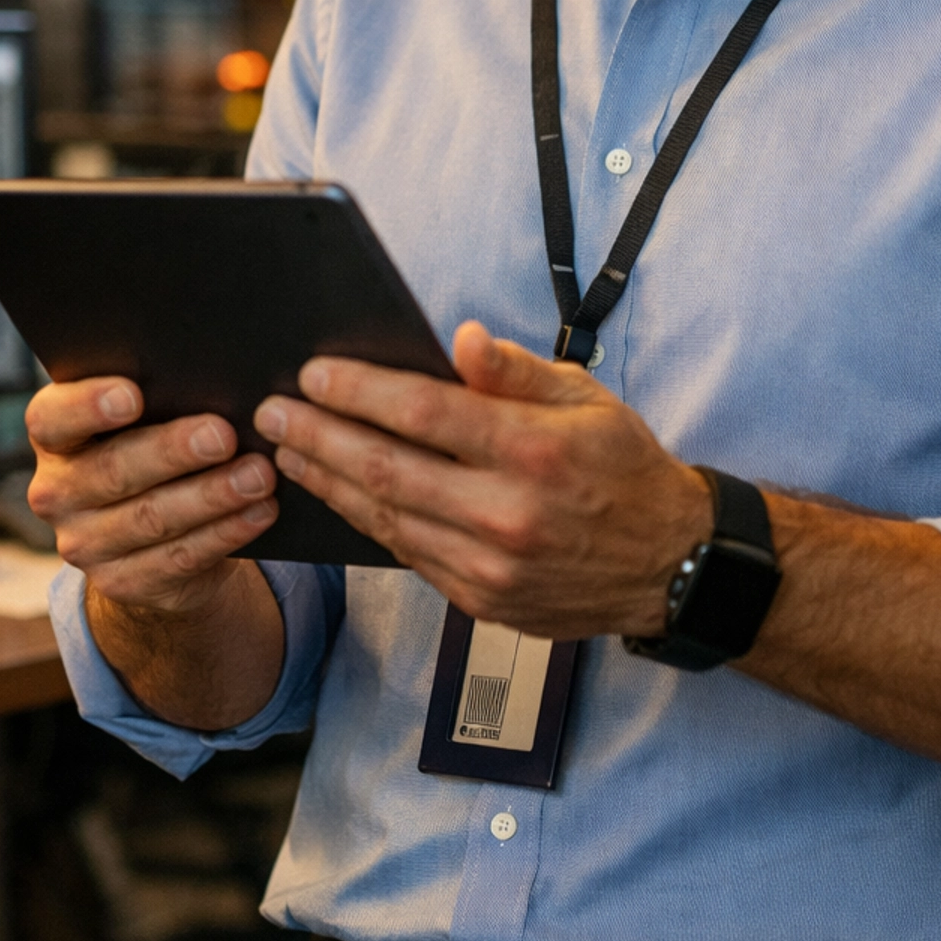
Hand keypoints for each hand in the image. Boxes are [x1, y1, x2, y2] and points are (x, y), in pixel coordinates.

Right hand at [26, 377, 280, 615]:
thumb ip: (159, 396)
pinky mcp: (122, 582)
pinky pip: (179, 557)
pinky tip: (260, 511)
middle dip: (173, 451)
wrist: (150, 535)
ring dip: (211, 495)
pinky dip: (226, 531)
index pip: (51, 418)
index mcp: (54, 436)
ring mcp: (84, 544)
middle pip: (112, 469)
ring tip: (258, 475)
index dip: (87, 405)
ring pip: (151, 517)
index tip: (132, 395)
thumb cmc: (151, 446)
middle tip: (223, 435)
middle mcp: (57, 492)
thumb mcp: (143, 420)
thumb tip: (215, 380)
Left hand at [253, 321, 710, 636]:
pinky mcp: (481, 600)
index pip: (425, 413)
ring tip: (286, 451)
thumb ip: (515, 370)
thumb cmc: (623, 467)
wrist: (668, 566)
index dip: (360, 390)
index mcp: (535, 451)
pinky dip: (364, 521)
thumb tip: (459, 340)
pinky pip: (406, 554)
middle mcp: (508, 513)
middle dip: (318, 437)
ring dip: (327, 482)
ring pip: (385, 519)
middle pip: (387, 470)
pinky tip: (337, 493)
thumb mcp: (585, 398)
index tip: (314, 372)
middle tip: (271, 412)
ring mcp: (491, 566)